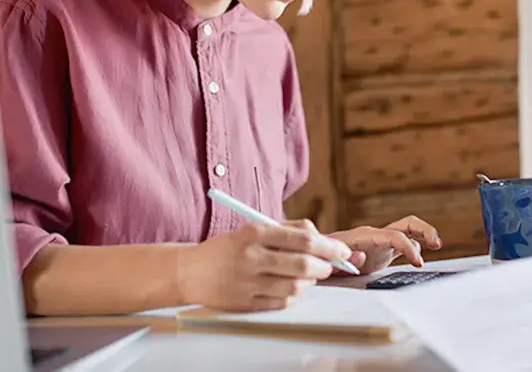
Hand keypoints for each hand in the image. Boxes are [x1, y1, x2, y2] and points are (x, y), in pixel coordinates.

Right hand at [177, 220, 352, 310]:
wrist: (190, 271)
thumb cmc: (229, 248)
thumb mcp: (254, 229)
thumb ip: (288, 230)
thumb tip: (322, 237)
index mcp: (255, 233)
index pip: (303, 239)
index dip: (329, 246)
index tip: (342, 250)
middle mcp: (252, 257)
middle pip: (303, 265)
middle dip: (325, 267)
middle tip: (329, 266)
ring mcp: (248, 282)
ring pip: (296, 287)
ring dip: (310, 283)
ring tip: (308, 277)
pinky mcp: (245, 303)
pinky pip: (282, 302)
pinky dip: (294, 296)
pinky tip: (291, 287)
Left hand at [328, 216, 441, 274]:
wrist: (316, 255)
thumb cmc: (322, 256)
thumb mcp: (331, 260)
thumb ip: (345, 259)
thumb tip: (361, 256)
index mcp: (367, 235)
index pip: (395, 235)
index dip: (409, 247)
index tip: (418, 263)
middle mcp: (377, 235)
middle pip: (407, 223)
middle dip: (424, 230)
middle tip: (436, 244)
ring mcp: (381, 242)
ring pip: (409, 231)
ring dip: (424, 235)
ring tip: (436, 245)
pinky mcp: (383, 251)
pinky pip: (405, 244)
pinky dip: (417, 246)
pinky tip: (422, 257)